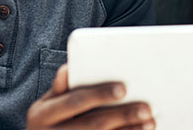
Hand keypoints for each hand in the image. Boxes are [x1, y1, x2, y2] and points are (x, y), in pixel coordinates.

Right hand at [26, 64, 154, 128]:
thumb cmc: (50, 118)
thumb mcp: (48, 103)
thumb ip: (62, 87)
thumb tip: (68, 68)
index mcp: (42, 114)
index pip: (75, 101)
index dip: (99, 94)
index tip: (123, 88)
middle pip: (93, 124)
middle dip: (122, 115)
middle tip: (147, 108)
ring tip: (150, 123)